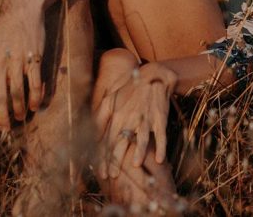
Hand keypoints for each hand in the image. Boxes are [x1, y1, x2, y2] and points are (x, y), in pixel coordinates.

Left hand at [0, 2, 45, 129]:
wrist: (22, 9)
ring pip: (17, 94)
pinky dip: (35, 98)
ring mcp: (17, 61)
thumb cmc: (1, 30)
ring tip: (20, 117)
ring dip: (19, 110)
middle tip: (5, 127)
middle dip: (2, 117)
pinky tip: (36, 106)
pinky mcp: (33, 58)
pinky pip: (34, 84)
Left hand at [93, 53, 176, 178]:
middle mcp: (130, 119)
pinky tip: (160, 160)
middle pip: (122, 142)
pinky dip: (161, 147)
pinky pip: (161, 135)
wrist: (152, 76)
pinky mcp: (160, 119)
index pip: (108, 141)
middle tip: (113, 176)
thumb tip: (91, 132)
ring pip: (142, 138)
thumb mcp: (110, 98)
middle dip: (117, 160)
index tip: (100, 172)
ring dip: (139, 152)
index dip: (104, 157)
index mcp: (117, 115)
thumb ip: (100, 115)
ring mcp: (146, 119)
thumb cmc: (129, 89)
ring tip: (135, 165)